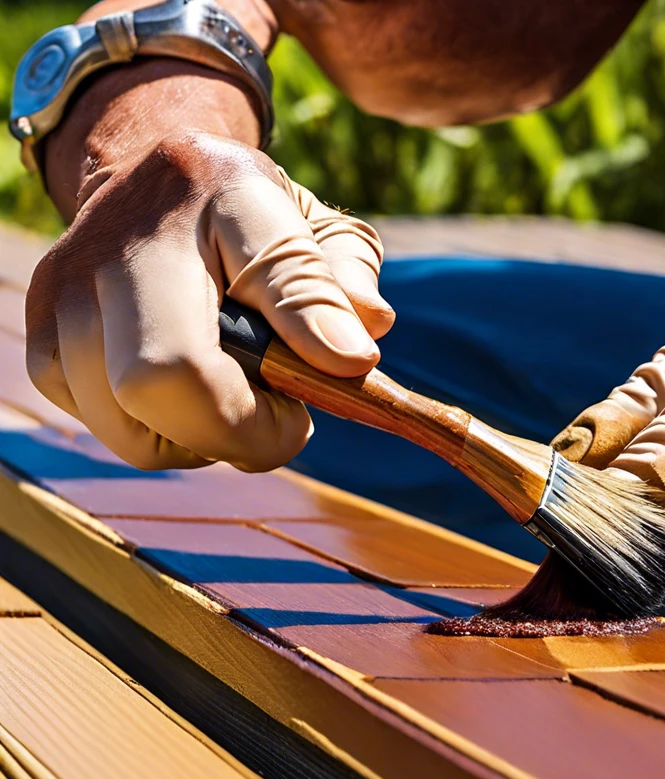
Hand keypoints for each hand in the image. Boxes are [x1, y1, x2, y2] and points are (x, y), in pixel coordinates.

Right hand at [26, 132, 391, 470]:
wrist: (154, 185)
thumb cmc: (252, 220)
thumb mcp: (315, 229)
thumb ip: (344, 280)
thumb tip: (356, 354)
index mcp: (214, 194)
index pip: (259, 276)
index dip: (293, 352)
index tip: (338, 382)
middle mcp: (121, 241)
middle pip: (162, 380)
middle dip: (241, 430)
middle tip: (287, 416)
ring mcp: (66, 294)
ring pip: (133, 428)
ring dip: (205, 440)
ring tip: (241, 396)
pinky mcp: (42, 341)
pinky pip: (110, 432)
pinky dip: (164, 436)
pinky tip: (195, 395)